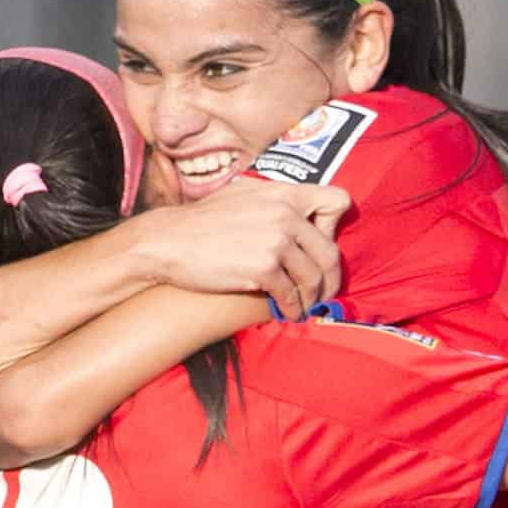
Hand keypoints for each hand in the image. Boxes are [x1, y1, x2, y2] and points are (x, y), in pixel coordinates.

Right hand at [140, 177, 347, 316]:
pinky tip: (288, 314)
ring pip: (312, 277)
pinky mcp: (264, 268)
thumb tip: (295, 212)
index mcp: (285, 193)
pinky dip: (292, 308)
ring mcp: (276, 241)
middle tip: (325, 293)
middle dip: (330, 278)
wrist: (168, 241)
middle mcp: (286, 214)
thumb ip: (274, 202)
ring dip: (311, 298)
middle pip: (329, 252)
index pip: (338, 201)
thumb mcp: (243, 194)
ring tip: (305, 307)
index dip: (337, 226)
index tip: (324, 245)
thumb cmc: (202, 221)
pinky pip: (290, 294)